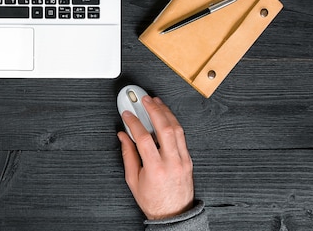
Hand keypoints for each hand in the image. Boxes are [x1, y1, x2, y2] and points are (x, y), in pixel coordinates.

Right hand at [117, 95, 193, 219]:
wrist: (174, 213)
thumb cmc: (153, 200)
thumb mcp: (133, 180)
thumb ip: (128, 155)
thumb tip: (123, 135)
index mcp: (155, 169)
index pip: (144, 138)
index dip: (133, 122)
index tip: (127, 114)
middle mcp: (172, 162)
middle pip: (164, 128)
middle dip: (153, 109)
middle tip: (144, 99)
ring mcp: (183, 160)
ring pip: (177, 129)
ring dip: (165, 112)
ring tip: (156, 102)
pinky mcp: (188, 159)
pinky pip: (182, 136)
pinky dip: (173, 122)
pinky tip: (166, 115)